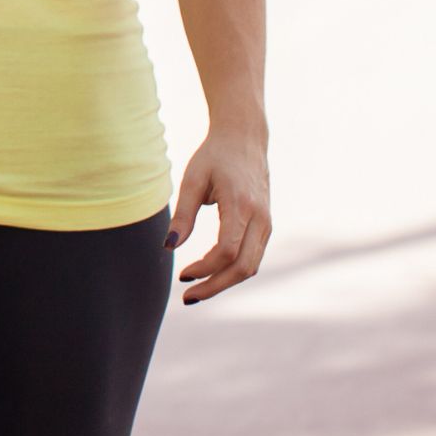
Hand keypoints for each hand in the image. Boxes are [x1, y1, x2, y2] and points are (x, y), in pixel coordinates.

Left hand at [169, 127, 269, 306]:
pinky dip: (234, 270)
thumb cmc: (214, 156)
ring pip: (251, 266)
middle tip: (188, 297)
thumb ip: (183, 215)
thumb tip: (169, 248)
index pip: (226, 252)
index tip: (182, 276)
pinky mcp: (266, 225)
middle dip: (215, 286)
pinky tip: (212, 273)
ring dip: (224, 282)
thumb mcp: (193, 179)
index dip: (204, 269)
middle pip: (243, 267)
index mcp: (241, 205)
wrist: (244, 138)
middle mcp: (260, 218)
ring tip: (197, 289)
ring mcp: (267, 222)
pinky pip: (253, 256)